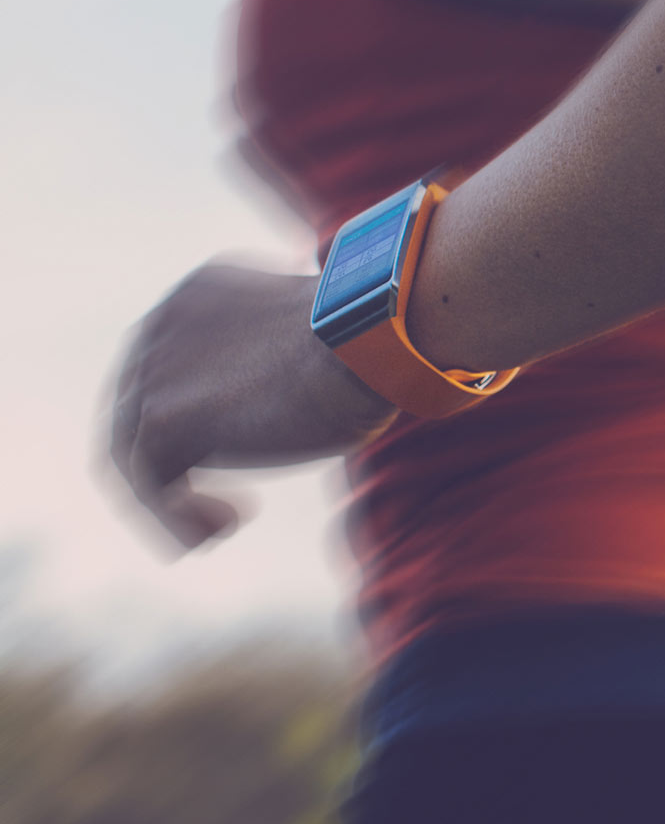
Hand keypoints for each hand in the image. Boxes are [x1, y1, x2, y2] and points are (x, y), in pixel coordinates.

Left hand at [103, 261, 399, 552]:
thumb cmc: (372, 344)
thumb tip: (288, 398)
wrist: (373, 340)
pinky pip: (149, 484)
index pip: (168, 363)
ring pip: (131, 451)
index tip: (242, 444)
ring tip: (219, 527)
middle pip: (135, 407)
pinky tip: (226, 527)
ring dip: (168, 498)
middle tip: (216, 500)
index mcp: (197, 295)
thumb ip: (274, 362)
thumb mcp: (311, 342)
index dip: (198, 412)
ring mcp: (155, 370)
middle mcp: (162, 323)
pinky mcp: (163, 418)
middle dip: (171, 460)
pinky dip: (177, 518)